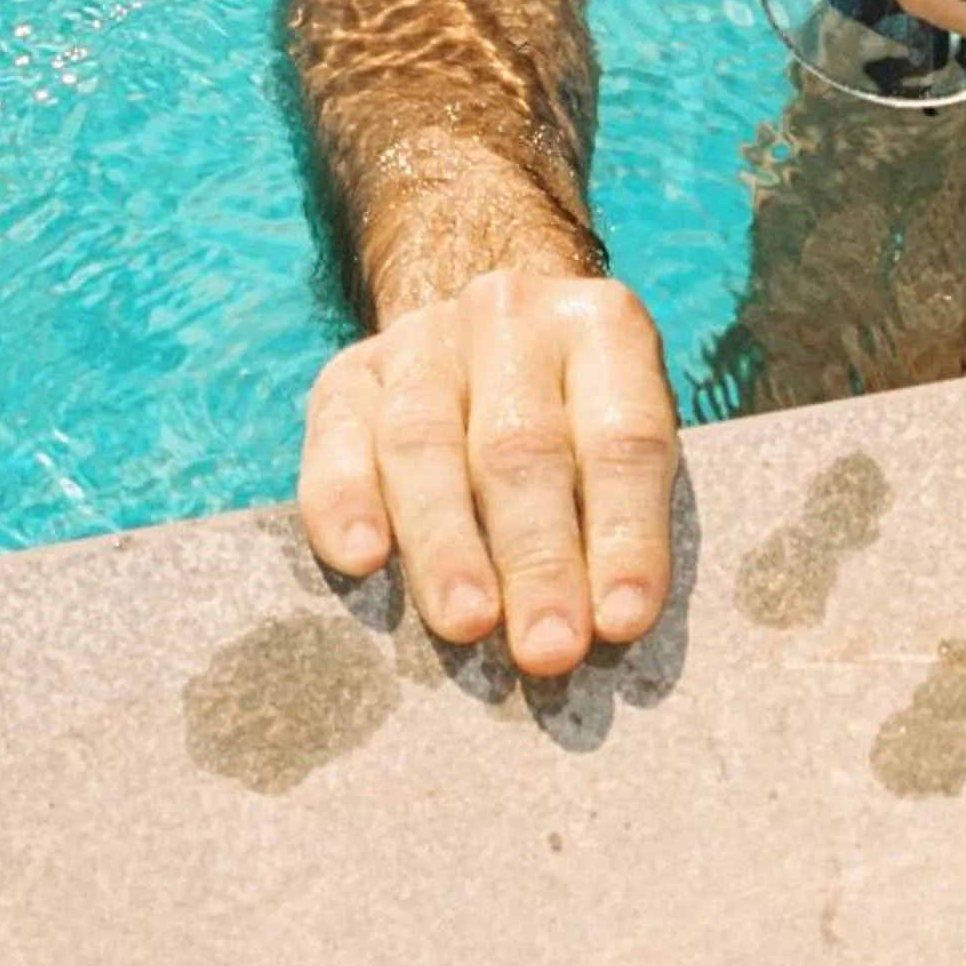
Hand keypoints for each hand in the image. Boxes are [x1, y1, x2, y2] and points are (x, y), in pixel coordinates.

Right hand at [298, 271, 677, 675]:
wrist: (492, 331)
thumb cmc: (579, 413)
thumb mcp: (627, 428)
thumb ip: (625, 506)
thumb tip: (612, 623)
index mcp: (604, 328)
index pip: (624, 438)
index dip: (626, 534)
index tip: (622, 621)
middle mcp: (510, 317)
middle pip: (523, 446)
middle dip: (538, 558)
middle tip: (548, 648)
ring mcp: (422, 340)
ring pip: (425, 442)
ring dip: (446, 546)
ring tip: (467, 623)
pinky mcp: (350, 374)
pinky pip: (338, 437)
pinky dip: (345, 502)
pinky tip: (361, 560)